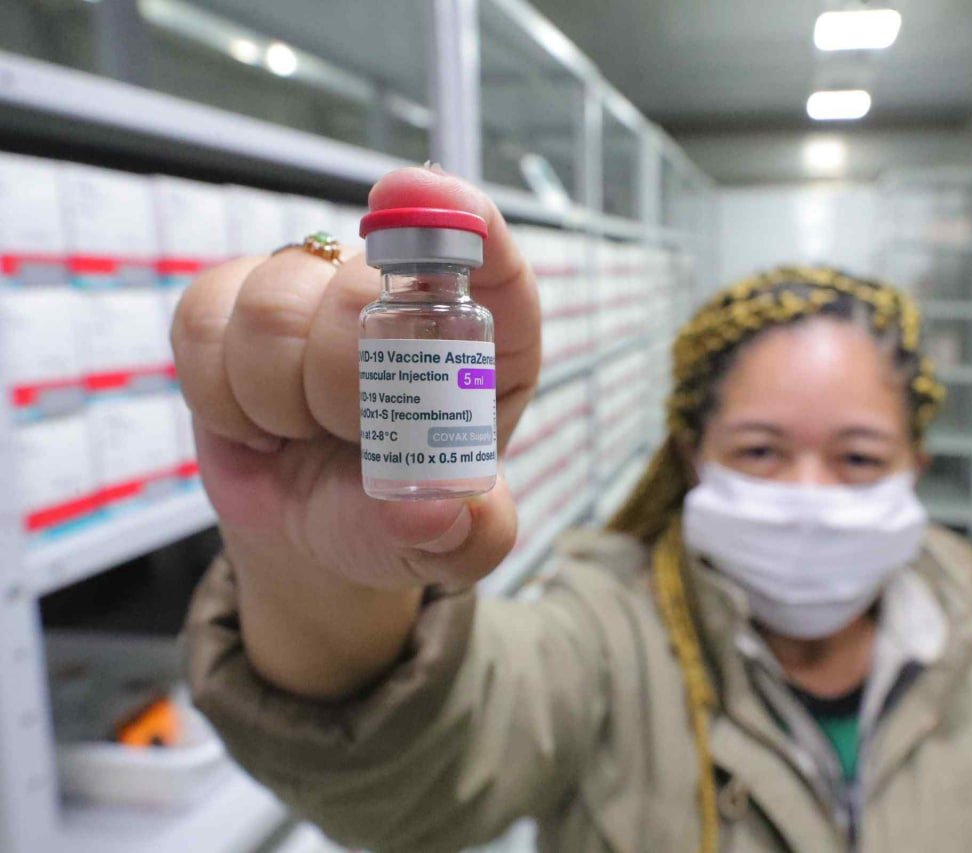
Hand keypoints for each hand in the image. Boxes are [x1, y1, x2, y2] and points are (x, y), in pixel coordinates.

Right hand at [173, 167, 539, 591]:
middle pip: (358, 288)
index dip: (459, 219)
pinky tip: (256, 419)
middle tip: (346, 433)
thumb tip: (435, 512)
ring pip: (274, 302)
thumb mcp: (447, 551)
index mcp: (484, 350)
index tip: (407, 195)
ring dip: (278, 395)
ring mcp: (316, 291)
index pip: (492, 266)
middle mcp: (405, 301)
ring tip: (302, 429)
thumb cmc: (392, 524)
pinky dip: (220, 390)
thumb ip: (468, 540)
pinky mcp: (236, 300)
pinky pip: (205, 318)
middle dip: (341, 384)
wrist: (312, 535)